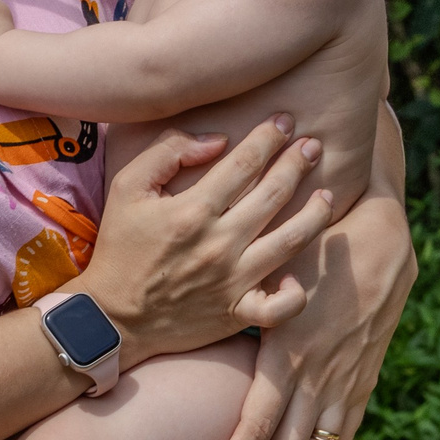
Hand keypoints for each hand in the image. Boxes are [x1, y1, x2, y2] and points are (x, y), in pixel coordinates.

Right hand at [79, 118, 331, 366]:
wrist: (112, 316)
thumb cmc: (120, 247)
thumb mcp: (127, 188)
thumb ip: (167, 152)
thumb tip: (217, 140)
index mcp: (192, 210)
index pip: (244, 164)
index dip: (269, 138)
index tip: (285, 122)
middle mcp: (218, 244)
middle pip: (274, 195)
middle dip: (298, 164)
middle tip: (314, 146)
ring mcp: (232, 281)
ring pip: (291, 242)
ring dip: (315, 214)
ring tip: (327, 195)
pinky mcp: (237, 312)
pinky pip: (280, 307)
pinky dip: (296, 293)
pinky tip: (297, 275)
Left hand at [204, 115, 417, 439]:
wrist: (380, 235)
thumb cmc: (310, 246)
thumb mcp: (271, 273)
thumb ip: (240, 304)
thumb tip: (183, 318)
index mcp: (289, 354)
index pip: (260, 427)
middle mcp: (320, 377)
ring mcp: (347, 383)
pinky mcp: (364, 382)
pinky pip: (344, 438)